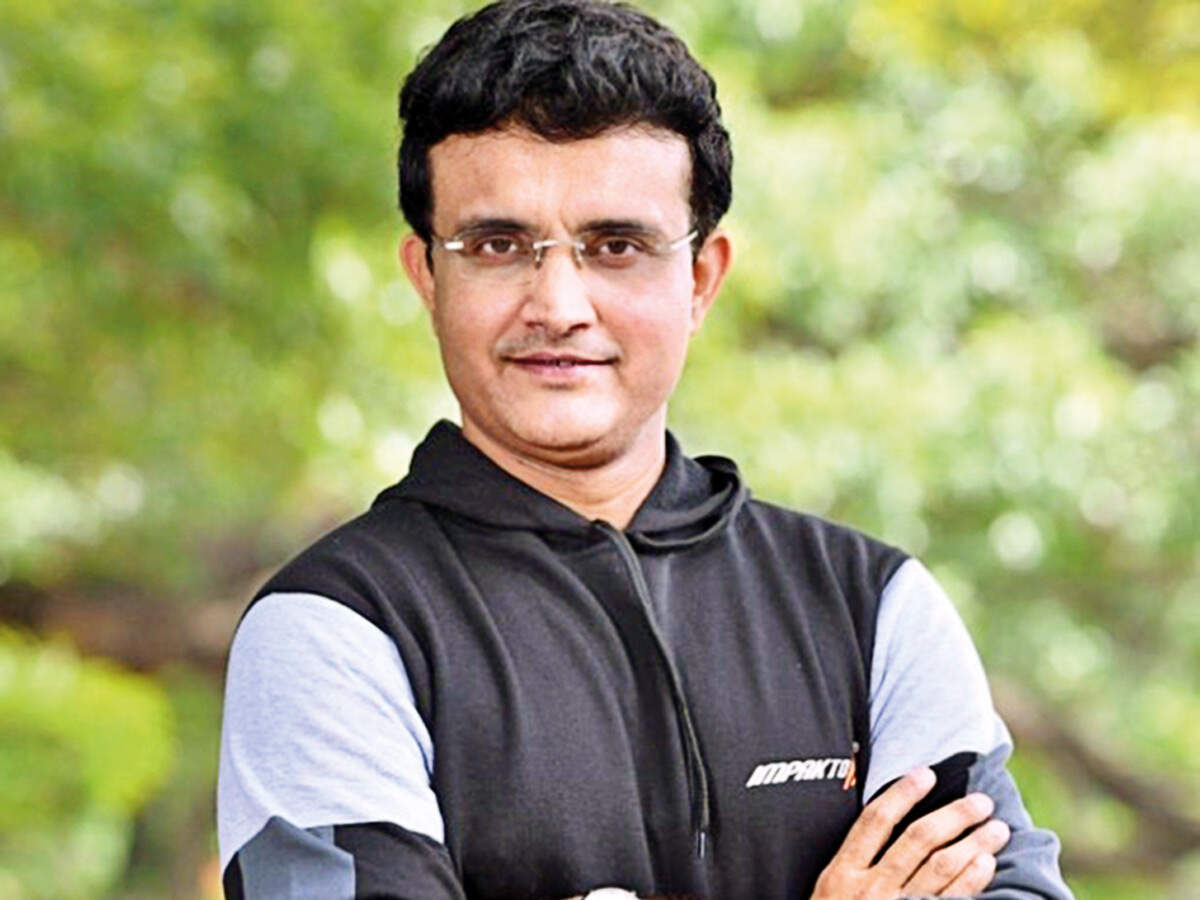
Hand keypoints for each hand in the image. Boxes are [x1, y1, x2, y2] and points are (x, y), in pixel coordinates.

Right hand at [811, 767, 1010, 898]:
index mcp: (842, 874)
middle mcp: (870, 890)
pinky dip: (970, 880)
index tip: (926, 773)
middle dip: (954, 816)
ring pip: (941, 868)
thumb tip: (890, 828)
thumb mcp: (826, 893)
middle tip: (981, 801)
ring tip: (996, 828)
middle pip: (918, 840)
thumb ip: (853, 865)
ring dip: (973, 843)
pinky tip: (985, 863)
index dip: (903, 794)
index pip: (875, 821)